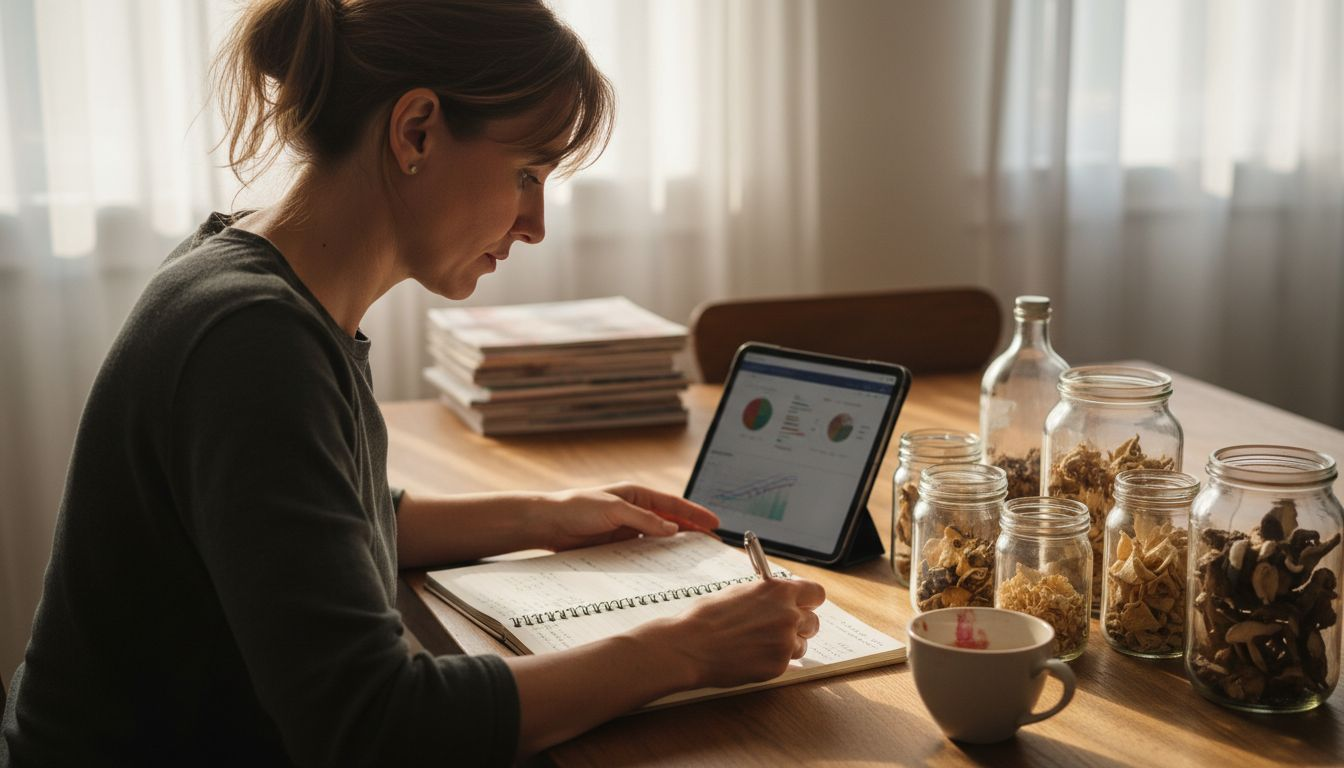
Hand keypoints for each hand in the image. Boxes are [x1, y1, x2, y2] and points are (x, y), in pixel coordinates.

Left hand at [531, 482, 720, 551]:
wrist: (548, 524)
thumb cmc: (576, 507)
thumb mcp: (613, 510)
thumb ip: (644, 519)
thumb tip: (672, 529)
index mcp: (636, 495)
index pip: (673, 504)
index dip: (695, 513)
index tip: (715, 522)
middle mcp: (635, 511)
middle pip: (670, 522)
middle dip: (692, 531)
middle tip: (713, 544)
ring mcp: (626, 529)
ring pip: (658, 539)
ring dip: (675, 548)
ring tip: (696, 559)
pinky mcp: (617, 546)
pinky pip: (642, 552)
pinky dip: (655, 559)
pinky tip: (666, 569)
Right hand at [636, 578, 825, 688]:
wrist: (691, 645)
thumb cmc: (708, 616)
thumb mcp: (740, 592)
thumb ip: (766, 595)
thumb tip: (778, 598)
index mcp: (779, 591)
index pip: (816, 593)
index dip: (809, 601)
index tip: (804, 605)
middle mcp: (789, 615)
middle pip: (813, 621)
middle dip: (800, 625)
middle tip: (781, 629)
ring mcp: (785, 642)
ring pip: (801, 644)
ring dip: (787, 645)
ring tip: (759, 644)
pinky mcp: (778, 665)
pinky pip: (786, 663)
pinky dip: (772, 661)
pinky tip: (751, 656)